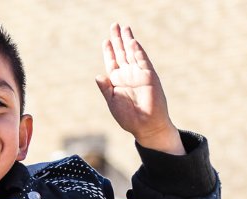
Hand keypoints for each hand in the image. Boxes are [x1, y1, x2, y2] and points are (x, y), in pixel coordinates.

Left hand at [94, 24, 182, 154]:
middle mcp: (128, 75)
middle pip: (121, 53)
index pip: (112, 61)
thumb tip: (98, 75)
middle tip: (114, 25)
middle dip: (118, 39)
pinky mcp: (148, 76)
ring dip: (128, 40)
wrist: (146, 126)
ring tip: (124, 27)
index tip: (106, 40)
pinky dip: (137, 51)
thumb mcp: (112, 102)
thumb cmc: (128, 117)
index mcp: (117, 81)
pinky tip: (132, 42)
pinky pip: (142, 60)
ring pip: (132, 53)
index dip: (109, 50)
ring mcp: (138, 74)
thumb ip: (105, 88)